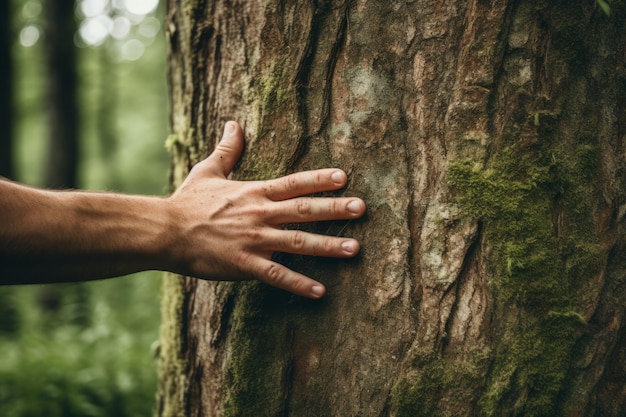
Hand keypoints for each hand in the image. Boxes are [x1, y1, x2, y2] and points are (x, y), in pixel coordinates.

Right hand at [165, 121, 365, 297]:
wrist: (165, 232)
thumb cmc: (187, 202)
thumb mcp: (207, 171)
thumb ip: (226, 149)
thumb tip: (233, 123)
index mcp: (254, 193)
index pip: (293, 183)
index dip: (319, 179)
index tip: (344, 178)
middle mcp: (260, 214)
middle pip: (304, 210)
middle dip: (334, 209)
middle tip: (362, 208)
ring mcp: (254, 240)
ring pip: (297, 242)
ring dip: (327, 246)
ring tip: (354, 249)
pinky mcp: (244, 263)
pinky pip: (276, 275)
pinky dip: (299, 283)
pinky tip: (320, 291)